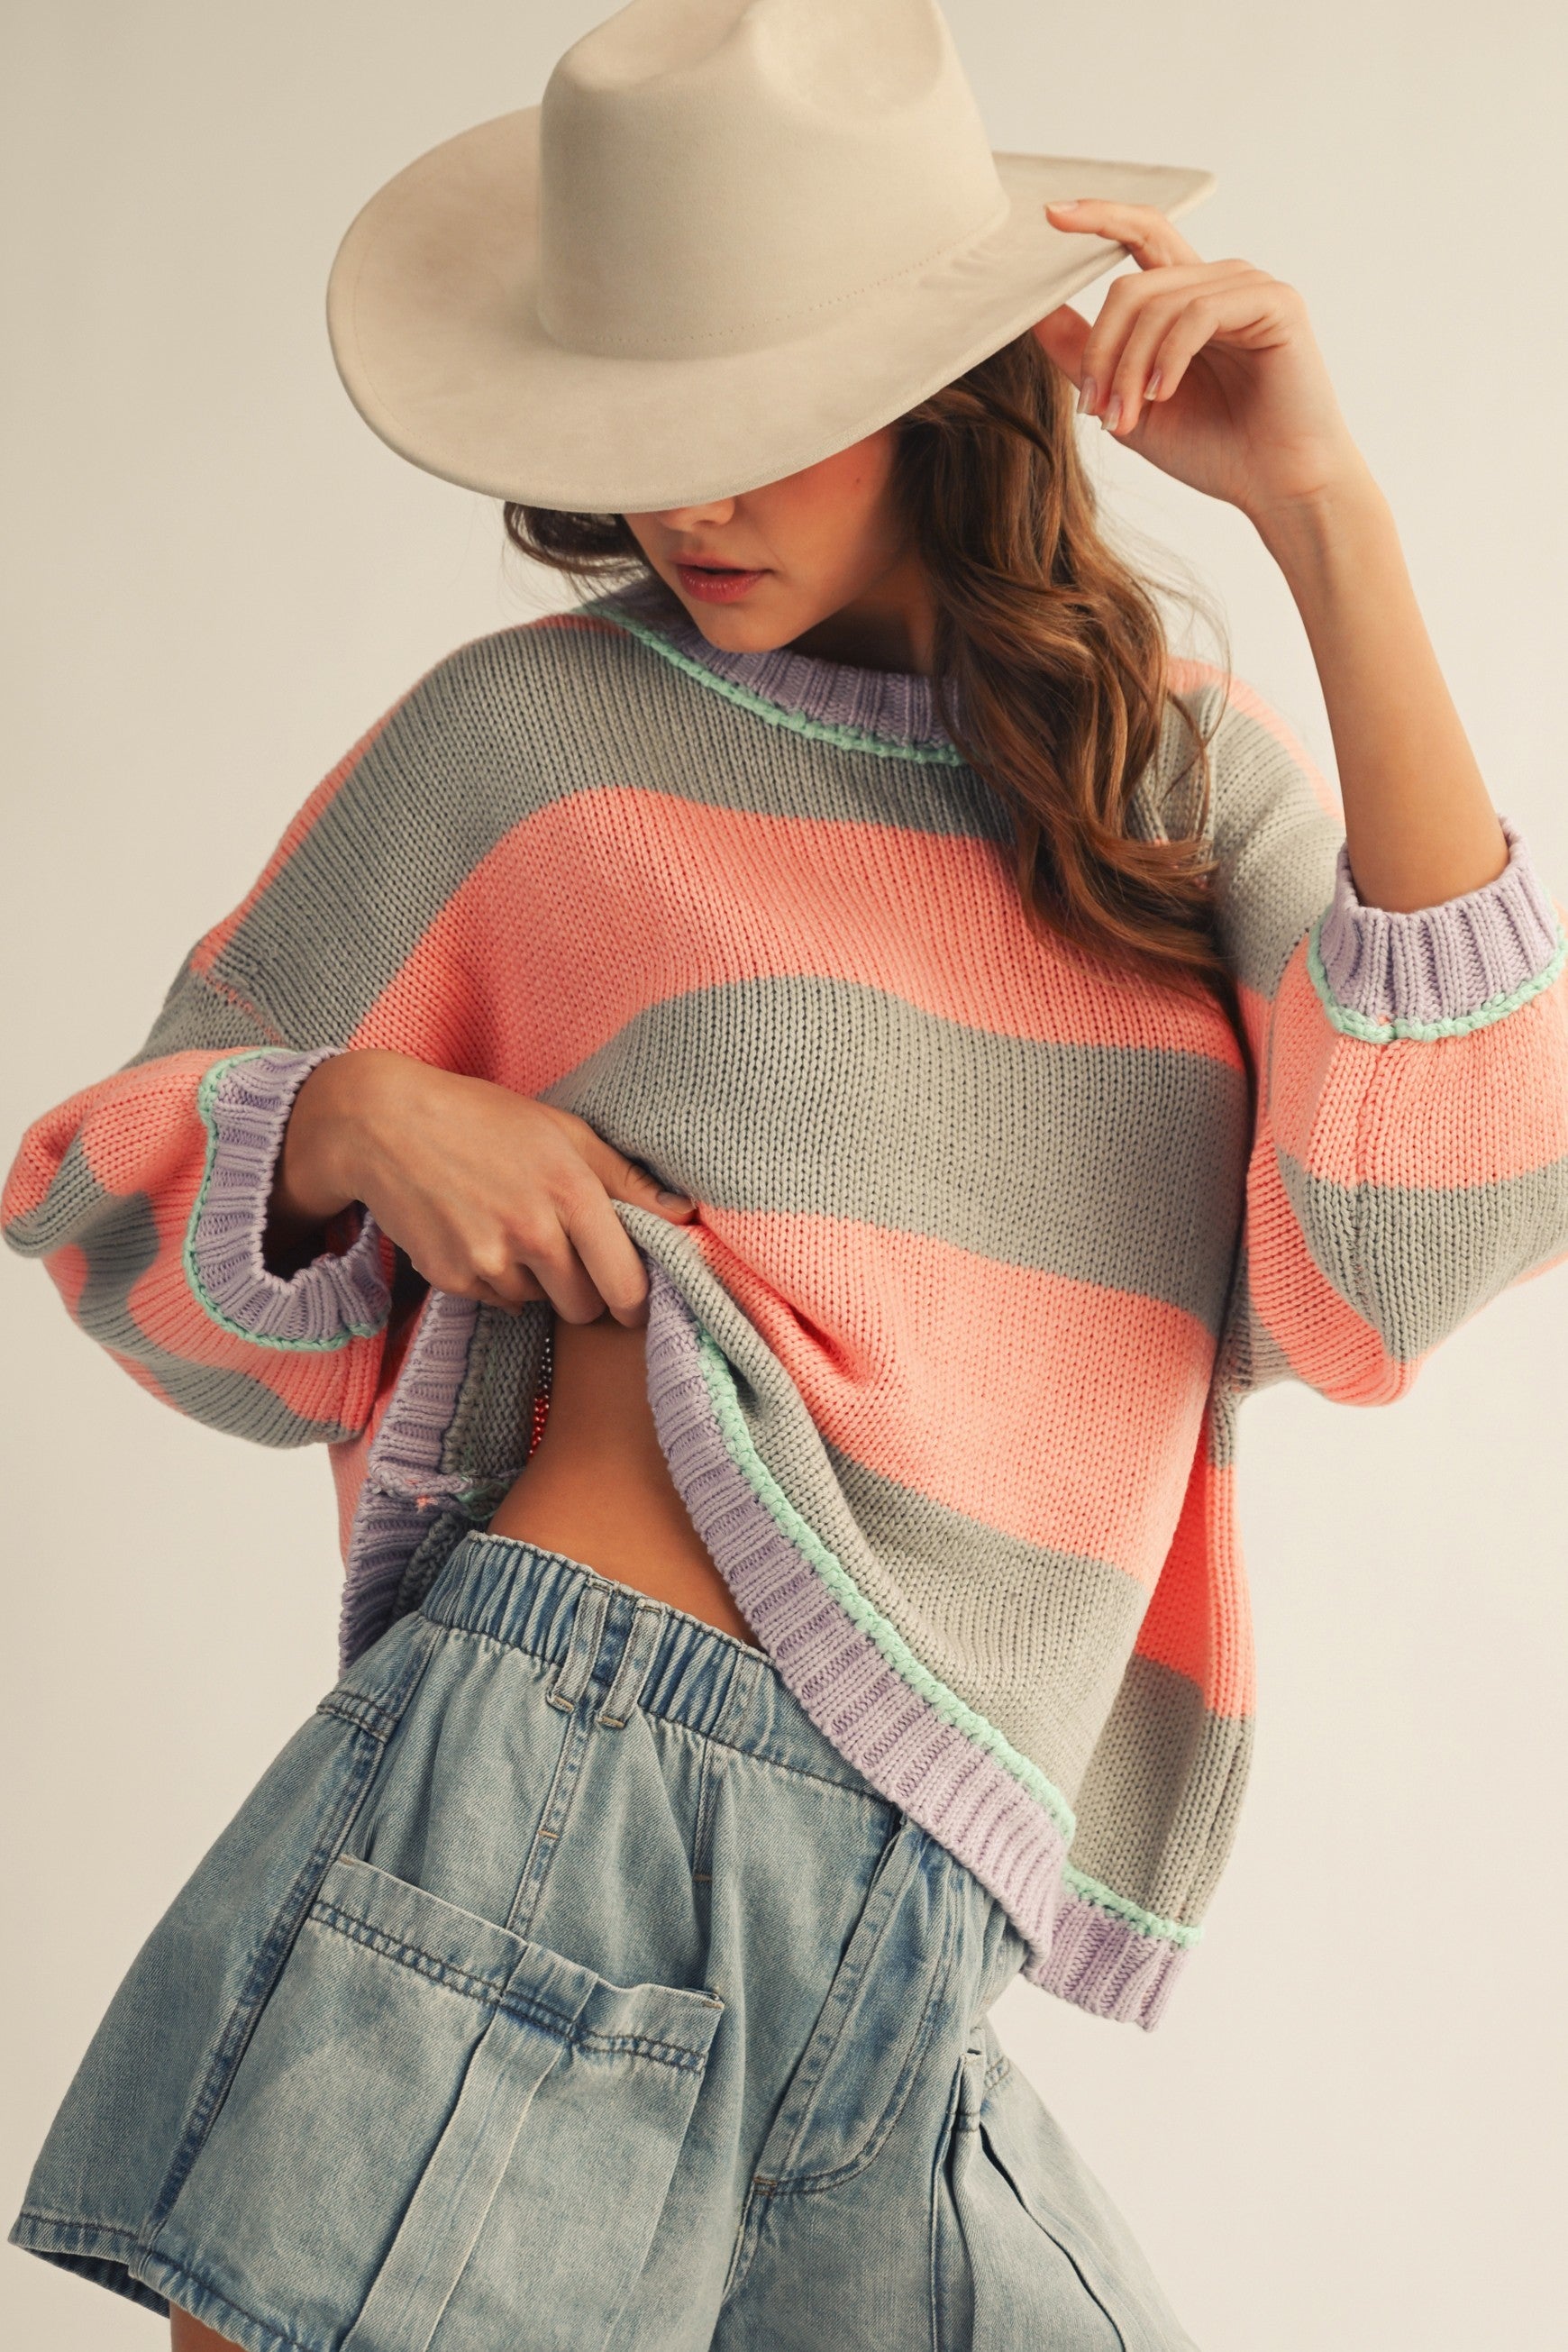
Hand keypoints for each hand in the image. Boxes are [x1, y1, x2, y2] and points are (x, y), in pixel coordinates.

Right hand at [273, 1049, 696, 1327]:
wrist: (385, 1125)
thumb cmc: (483, 1120)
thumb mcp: (564, 1131)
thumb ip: (626, 1178)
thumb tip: (685, 1212)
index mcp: (572, 1193)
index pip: (625, 1283)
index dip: (635, 1300)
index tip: (634, 1301)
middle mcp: (533, 1233)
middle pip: (584, 1308)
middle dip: (584, 1292)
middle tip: (568, 1255)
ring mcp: (489, 1261)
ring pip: (539, 1305)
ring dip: (536, 1282)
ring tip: (512, 1229)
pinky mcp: (451, 1278)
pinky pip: (498, 1301)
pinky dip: (497, 1281)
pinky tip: (479, 1235)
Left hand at [1032, 198, 1371, 523]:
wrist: (1279, 487)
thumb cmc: (1215, 450)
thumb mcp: (1130, 405)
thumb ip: (1086, 359)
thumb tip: (1035, 316)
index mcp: (1187, 299)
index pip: (1141, 236)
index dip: (1099, 218)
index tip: (1051, 214)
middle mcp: (1218, 282)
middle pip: (1132, 284)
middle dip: (1100, 351)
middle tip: (1094, 409)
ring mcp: (1249, 287)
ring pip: (1158, 303)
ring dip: (1129, 367)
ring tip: (1126, 419)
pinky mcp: (1275, 303)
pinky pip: (1197, 314)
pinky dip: (1169, 357)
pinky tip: (1164, 395)